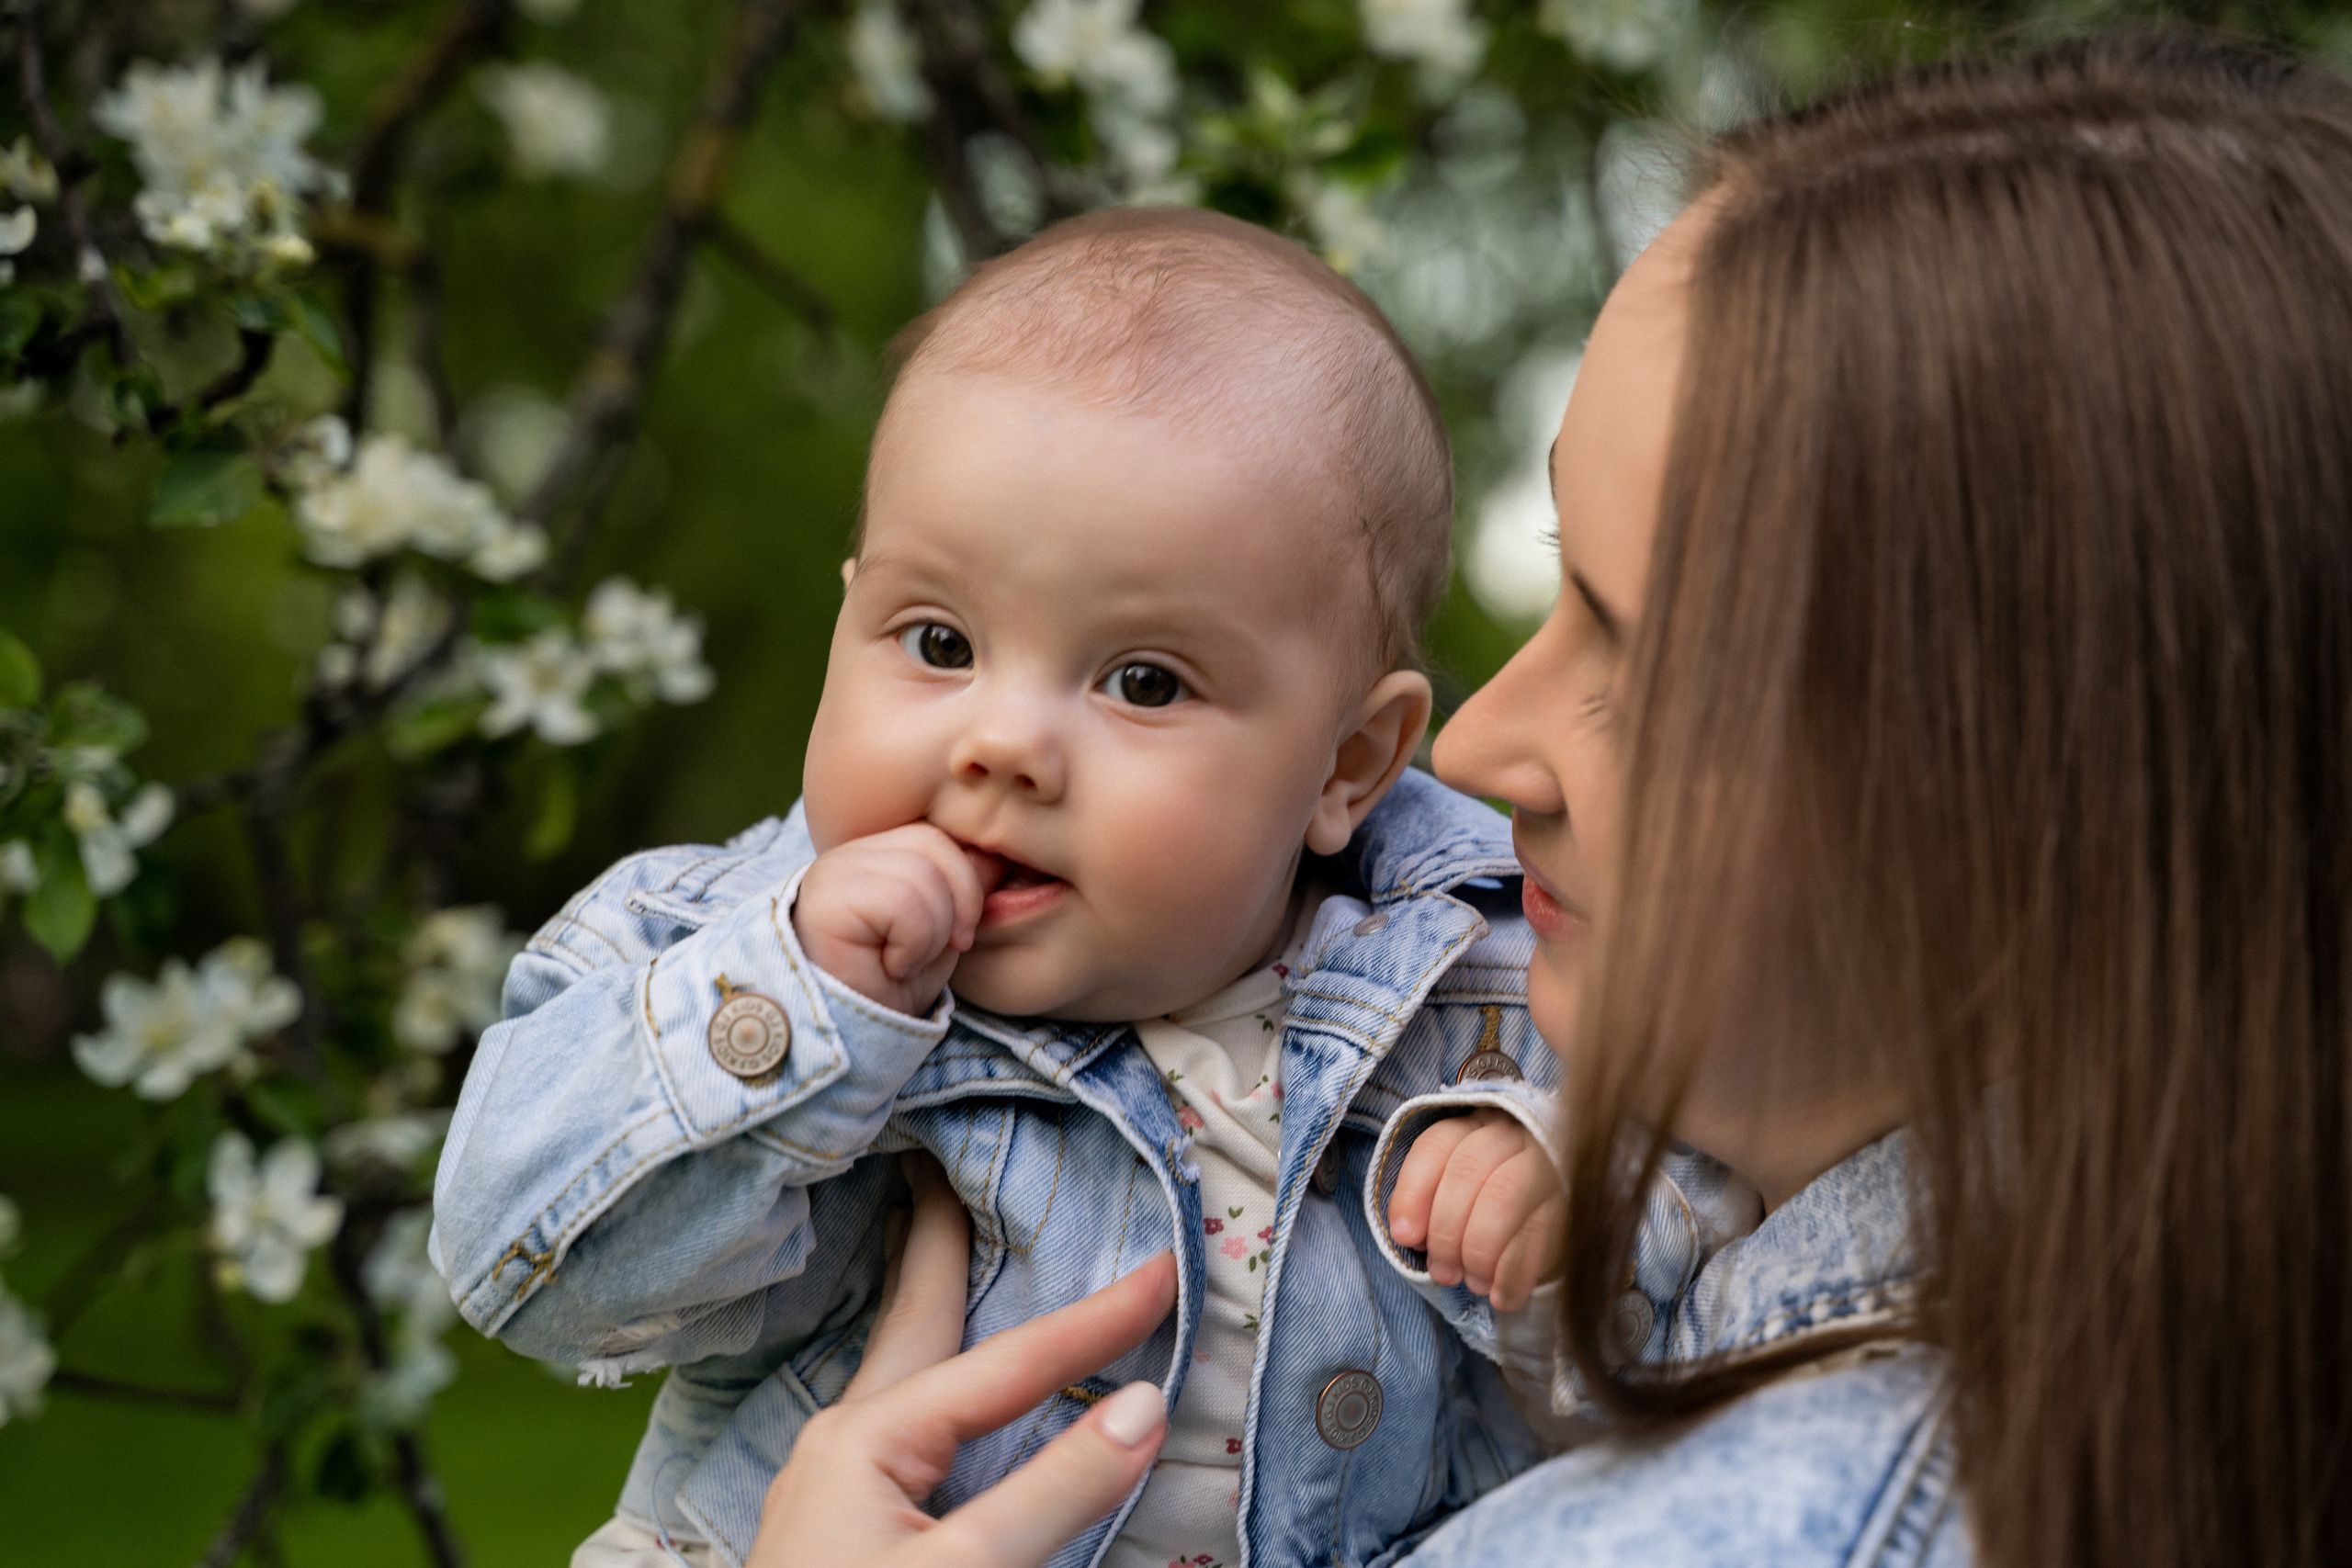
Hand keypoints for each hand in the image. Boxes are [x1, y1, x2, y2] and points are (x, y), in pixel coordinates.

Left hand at [750, 1155, 1175, 1567]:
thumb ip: (1054, 1492)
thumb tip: (1143, 1405)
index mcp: (866, 1443)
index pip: (1008, 1364)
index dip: (1094, 1322)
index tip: (1164, 1268)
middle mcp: (841, 1447)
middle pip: (915, 1323)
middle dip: (941, 1246)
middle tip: (955, 1165)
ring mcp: (835, 1489)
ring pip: (903, 1370)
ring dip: (938, 1311)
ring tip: (955, 1252)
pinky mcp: (843, 1531)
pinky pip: (904, 1419)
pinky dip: (937, 1376)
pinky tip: (945, 1388)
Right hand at [793, 824, 1003, 1014]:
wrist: (851, 1038)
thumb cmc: (890, 988)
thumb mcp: (941, 933)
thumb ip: (962, 890)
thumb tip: (994, 856)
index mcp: (874, 854)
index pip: (938, 836)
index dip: (967, 882)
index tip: (963, 936)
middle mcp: (847, 854)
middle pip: (934, 844)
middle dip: (960, 904)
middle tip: (946, 949)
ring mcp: (833, 872)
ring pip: (922, 874)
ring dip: (933, 933)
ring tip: (907, 962)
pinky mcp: (827, 898)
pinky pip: (901, 901)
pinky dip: (913, 943)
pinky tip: (891, 966)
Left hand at [1386, 1108, 1563, 1310]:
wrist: (1557, 1216)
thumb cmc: (1492, 1204)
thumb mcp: (1458, 1194)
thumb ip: (1430, 1205)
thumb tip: (1407, 1234)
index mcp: (1477, 1126)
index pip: (1437, 1145)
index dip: (1413, 1192)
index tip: (1405, 1237)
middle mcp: (1514, 1135)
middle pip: (1468, 1169)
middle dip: (1446, 1230)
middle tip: (1442, 1273)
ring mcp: (1548, 1163)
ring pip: (1504, 1195)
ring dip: (1479, 1249)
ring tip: (1473, 1284)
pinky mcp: (1576, 1200)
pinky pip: (1543, 1233)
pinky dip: (1516, 1271)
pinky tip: (1502, 1296)